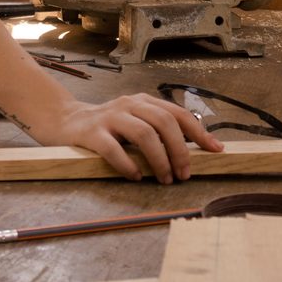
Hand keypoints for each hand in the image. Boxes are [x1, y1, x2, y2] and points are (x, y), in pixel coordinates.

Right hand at [34, 93, 224, 183]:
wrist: (66, 121)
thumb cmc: (108, 127)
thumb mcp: (136, 121)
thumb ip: (159, 130)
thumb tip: (194, 151)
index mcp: (143, 101)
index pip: (177, 113)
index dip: (199, 132)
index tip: (216, 150)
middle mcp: (129, 104)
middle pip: (163, 122)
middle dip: (180, 150)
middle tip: (184, 174)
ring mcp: (110, 117)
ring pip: (143, 133)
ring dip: (159, 159)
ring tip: (164, 179)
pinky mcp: (91, 133)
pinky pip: (113, 148)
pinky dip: (128, 164)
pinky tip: (136, 176)